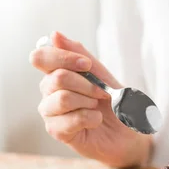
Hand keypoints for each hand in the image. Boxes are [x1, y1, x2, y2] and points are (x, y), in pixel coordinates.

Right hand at [30, 31, 150, 167]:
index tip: (86, 65)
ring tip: (97, 107)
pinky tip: (96, 120)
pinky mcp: (58, 132)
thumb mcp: (101, 74)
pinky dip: (91, 117)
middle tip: (102, 92)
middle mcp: (48, 93)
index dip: (63, 58)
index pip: (40, 57)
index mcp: (55, 74)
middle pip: (56, 78)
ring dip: (88, 101)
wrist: (128, 131)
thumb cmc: (113, 102)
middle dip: (86, 84)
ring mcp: (51, 113)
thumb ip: (79, 55)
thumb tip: (54, 35)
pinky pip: (70, 120)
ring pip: (62, 99)